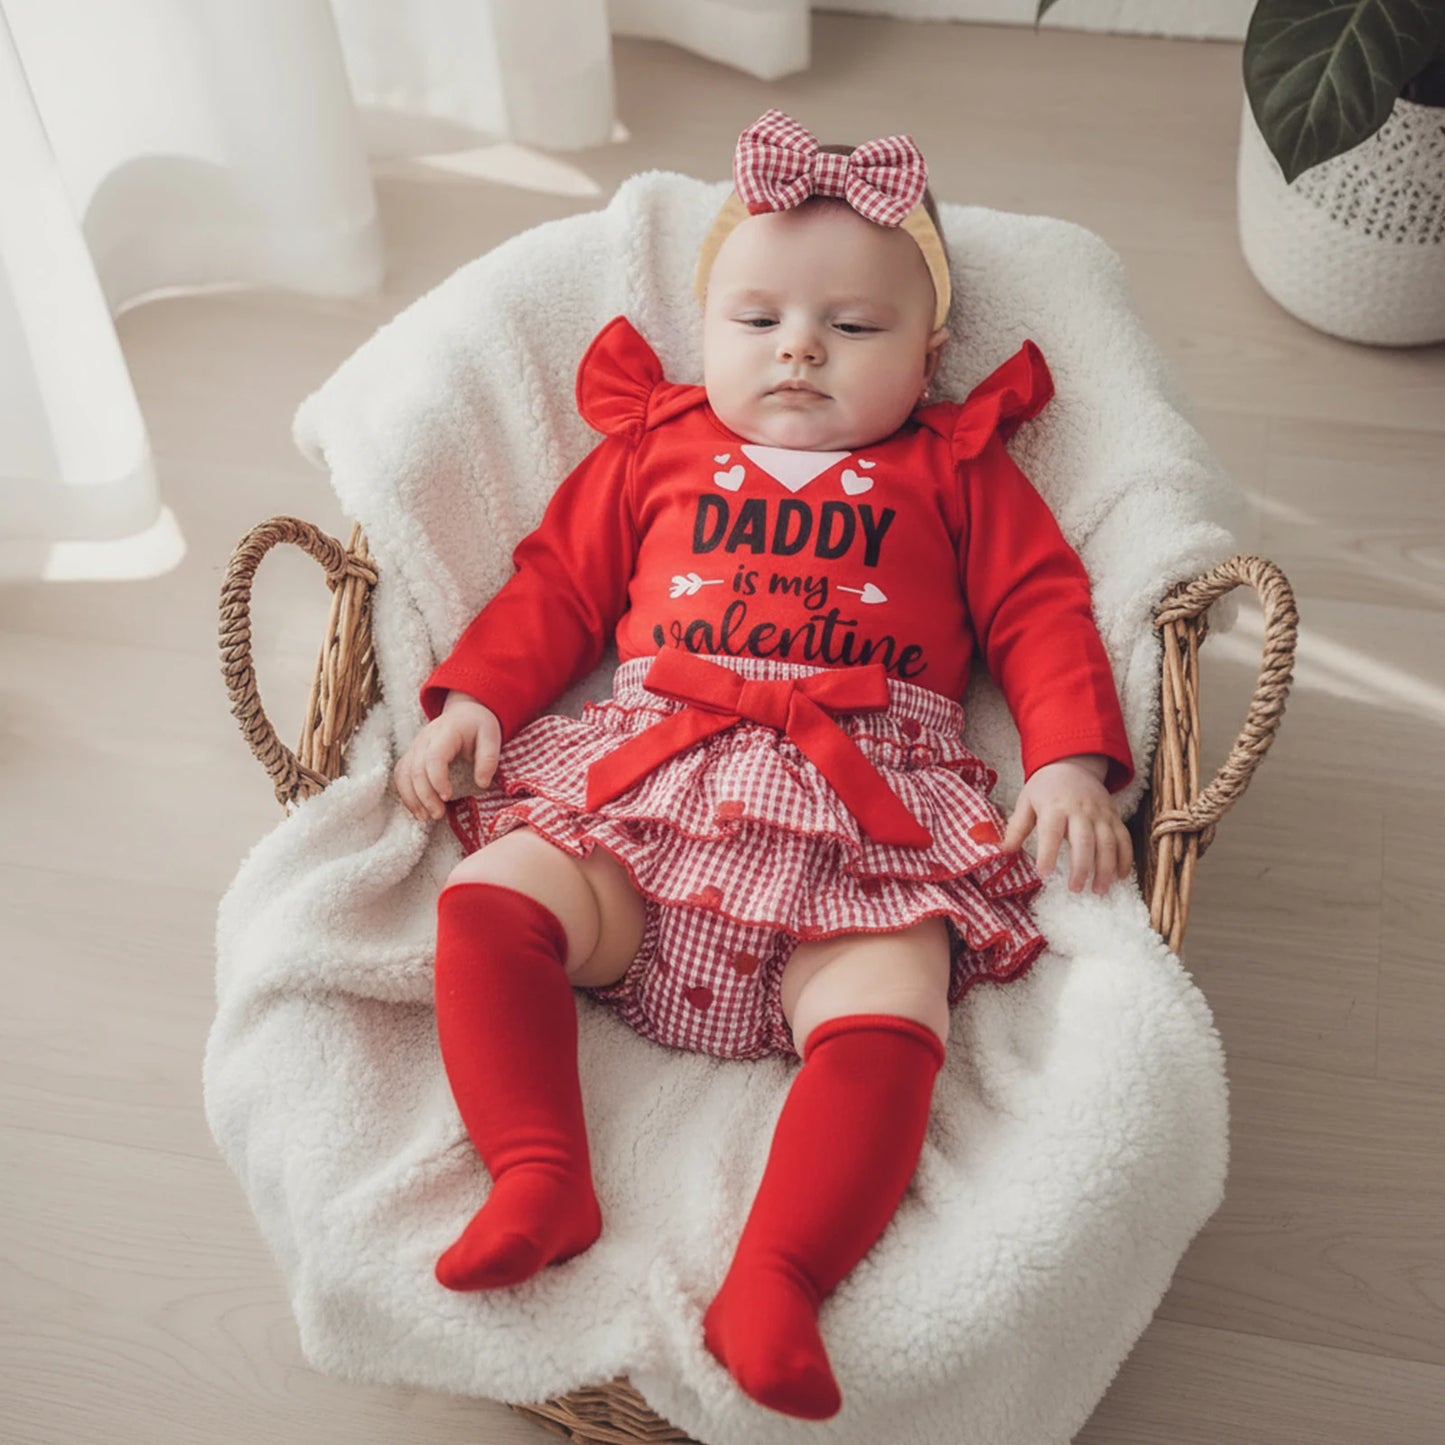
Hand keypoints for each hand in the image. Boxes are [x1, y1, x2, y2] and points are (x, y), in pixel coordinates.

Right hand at [393, 691, 502, 820]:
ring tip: (426, 818)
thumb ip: (488, 759)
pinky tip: (418, 810)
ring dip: (412, 798)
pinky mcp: (412, 756)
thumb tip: (482, 783)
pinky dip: (406, 794)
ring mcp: (415, 747)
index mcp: (446, 732)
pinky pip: (401, 776)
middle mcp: (425, 739)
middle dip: (425, 795)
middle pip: (416, 769)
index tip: (447, 797)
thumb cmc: (478, 727)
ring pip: (403, 774)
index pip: (434, 757)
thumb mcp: (491, 737)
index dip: (437, 779)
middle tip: (439, 815)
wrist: (464, 713)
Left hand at [1000, 755, 1132, 894]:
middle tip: (1076, 889)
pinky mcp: (1114, 816)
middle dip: (1082, 867)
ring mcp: (1100, 813)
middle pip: (1084, 840)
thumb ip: (1017, 828)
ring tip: (1099, 890)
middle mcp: (1080, 810)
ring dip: (1106, 868)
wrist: (1072, 765)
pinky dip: (1125, 858)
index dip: (1048, 853)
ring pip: (1108, 842)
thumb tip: (1001, 851)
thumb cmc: (1045, 789)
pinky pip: (1124, 838)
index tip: (1044, 874)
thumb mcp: (1026, 802)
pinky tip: (1121, 876)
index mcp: (1054, 806)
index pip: (1051, 832)